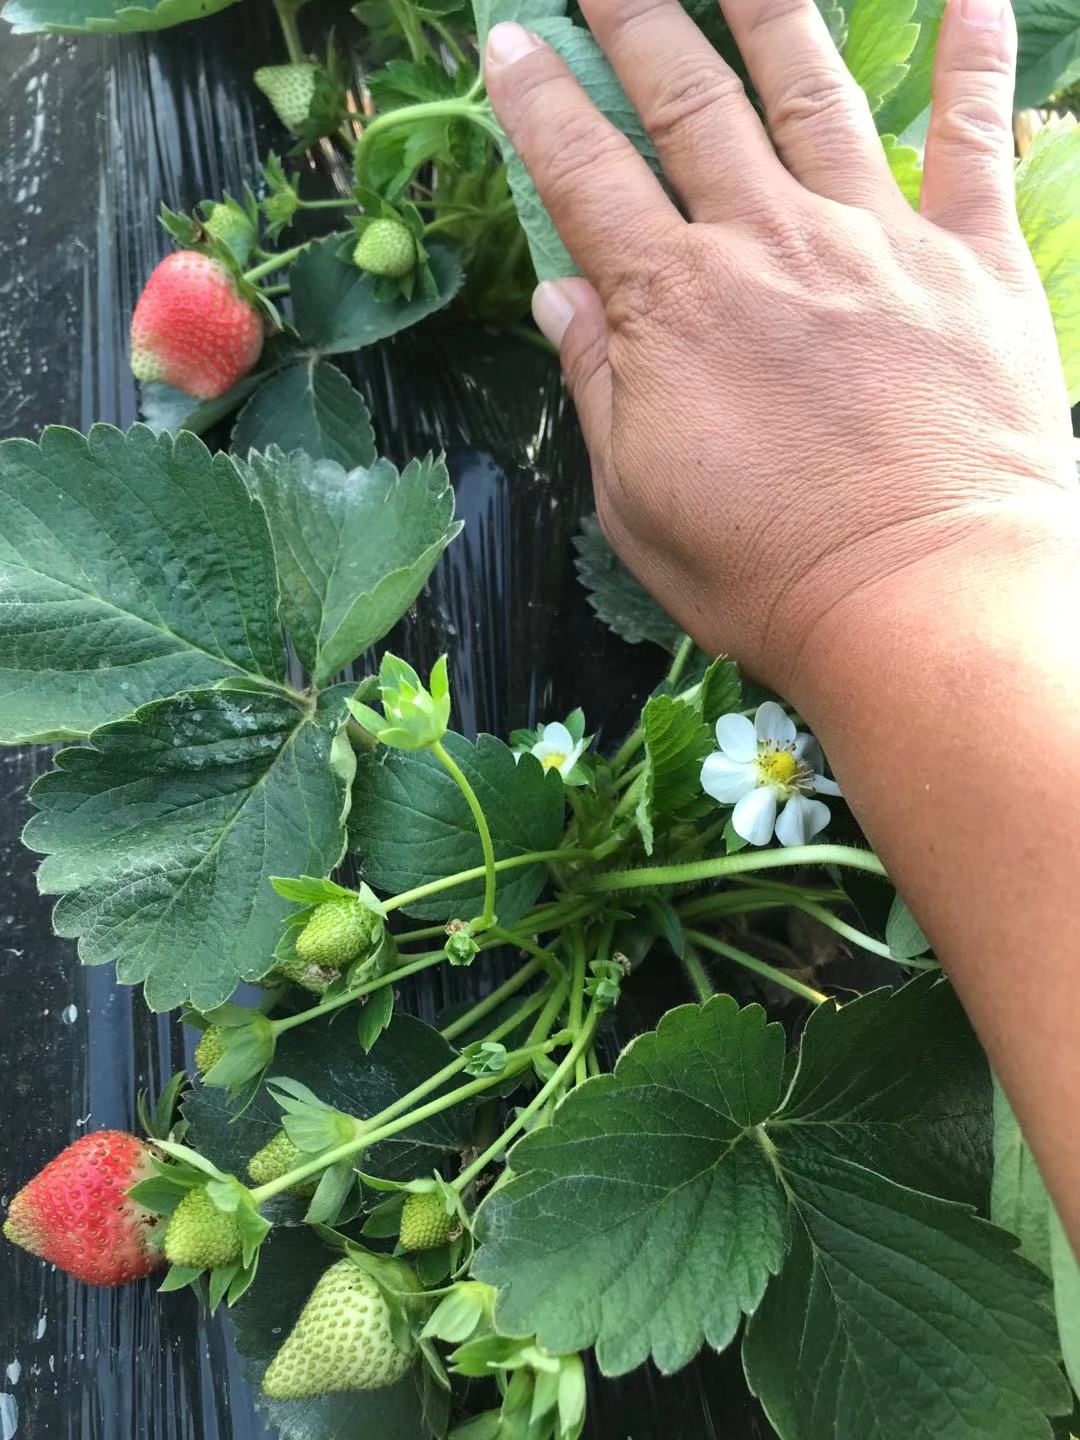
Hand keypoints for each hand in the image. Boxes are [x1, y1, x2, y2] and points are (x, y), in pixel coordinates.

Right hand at [483, 0, 1075, 694]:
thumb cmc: (766, 571)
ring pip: (812, 90)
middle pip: (688, 99)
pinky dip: (975, 61)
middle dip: (635, 20)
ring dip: (767, 8)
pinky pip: (975, 139)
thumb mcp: (637, 500)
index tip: (509, 41)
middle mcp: (768, 244)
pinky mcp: (974, 262)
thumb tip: (559, 294)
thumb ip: (600, 384)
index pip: (584, 175)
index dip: (539, 104)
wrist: (920, 600)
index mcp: (674, 306)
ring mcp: (876, 241)